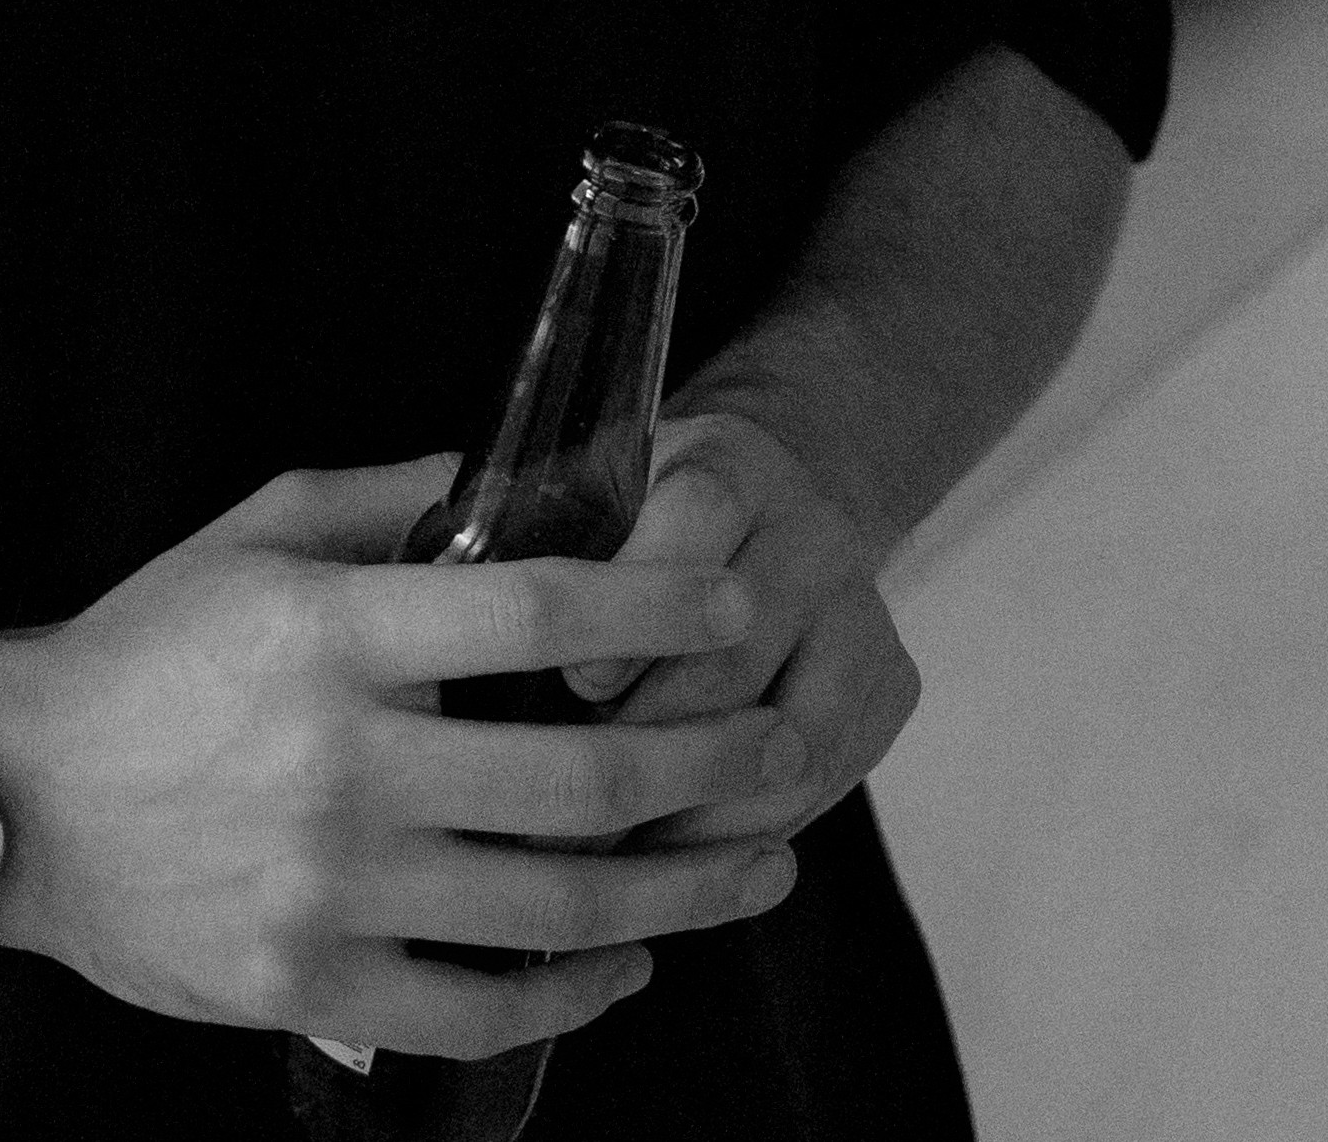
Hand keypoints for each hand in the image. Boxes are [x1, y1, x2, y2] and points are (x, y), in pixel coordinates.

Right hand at [0, 451, 804, 1063]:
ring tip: (757, 867)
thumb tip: (518, 477)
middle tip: (780, 747)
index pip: (529, 613)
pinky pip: (479, 1009)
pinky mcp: (312, 987)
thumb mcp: (255, 531)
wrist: (12, 797)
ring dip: (680, 894)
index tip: (728, 604)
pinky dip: (573, 996)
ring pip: (554, 908)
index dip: (647, 609)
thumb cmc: (144, 647)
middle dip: (707, 765)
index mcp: (333, 634)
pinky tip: (627, 963)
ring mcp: (331, 890)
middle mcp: (344, 766)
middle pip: (577, 780)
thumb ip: (391, 503)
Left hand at [564, 406, 919, 848]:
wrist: (771, 517)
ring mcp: (861, 608)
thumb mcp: (585, 489)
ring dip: (690, 810)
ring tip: (598, 861)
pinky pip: (826, 783)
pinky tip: (676, 865)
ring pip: (785, 737)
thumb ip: (522, 527)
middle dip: (642, 743)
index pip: (690, 523)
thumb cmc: (636, 520)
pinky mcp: (894, 686)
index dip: (629, 612)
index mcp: (726, 462)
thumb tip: (433, 596)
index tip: (569, 685)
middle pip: (735, 652)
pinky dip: (747, 834)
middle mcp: (809, 527)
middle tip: (552, 814)